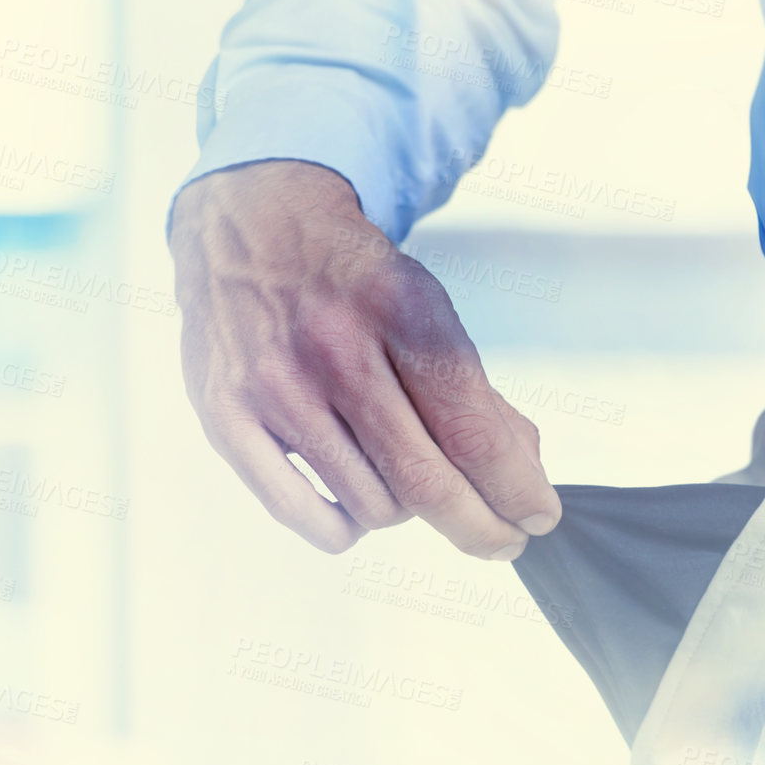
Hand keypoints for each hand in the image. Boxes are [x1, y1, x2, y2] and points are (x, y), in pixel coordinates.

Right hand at [168, 160, 560, 557]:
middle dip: (481, 526)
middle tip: (503, 539)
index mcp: (399, 309)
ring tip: (409, 484)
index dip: (516, 488)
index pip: (472, 429)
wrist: (248, 226)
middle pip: (426, 480)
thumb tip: (523, 471)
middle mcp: (335, 348)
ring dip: (408, 513)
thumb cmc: (349, 278)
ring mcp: (275, 386)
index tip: (538, 514)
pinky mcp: (226, 417)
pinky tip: (358, 510)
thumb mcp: (425, 305)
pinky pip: (300, 513)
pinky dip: (344, 529)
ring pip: (370, 504)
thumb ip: (474, 390)